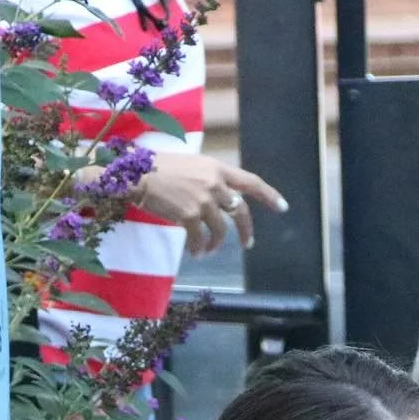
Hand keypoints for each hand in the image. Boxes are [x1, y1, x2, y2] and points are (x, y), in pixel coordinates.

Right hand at [134, 153, 287, 254]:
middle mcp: (214, 182)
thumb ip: (207, 179)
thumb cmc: (158, 168)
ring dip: (215, 244)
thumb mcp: (190, 165)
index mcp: (216, 167)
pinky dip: (199, 248)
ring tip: (208, 251)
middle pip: (240, 210)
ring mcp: (203, 199)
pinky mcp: (189, 214)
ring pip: (220, 229)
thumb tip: (216, 198)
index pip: (250, 181)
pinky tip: (196, 253)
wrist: (136, 173)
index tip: (282, 207)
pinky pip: (200, 238)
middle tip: (248, 244)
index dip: (269, 195)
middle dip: (246, 230)